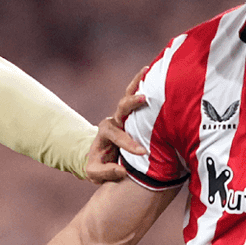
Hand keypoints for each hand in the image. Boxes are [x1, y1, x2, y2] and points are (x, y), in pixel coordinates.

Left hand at [84, 65, 149, 182]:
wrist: (98, 157)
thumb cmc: (97, 165)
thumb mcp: (94, 173)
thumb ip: (106, 173)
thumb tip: (123, 171)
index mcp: (104, 133)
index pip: (117, 135)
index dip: (129, 144)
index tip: (144, 152)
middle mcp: (112, 120)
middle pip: (121, 109)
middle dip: (132, 104)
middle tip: (144, 98)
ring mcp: (121, 115)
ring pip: (127, 96)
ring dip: (137, 84)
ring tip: (148, 71)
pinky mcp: (130, 114)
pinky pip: (134, 95)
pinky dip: (141, 83)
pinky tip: (150, 71)